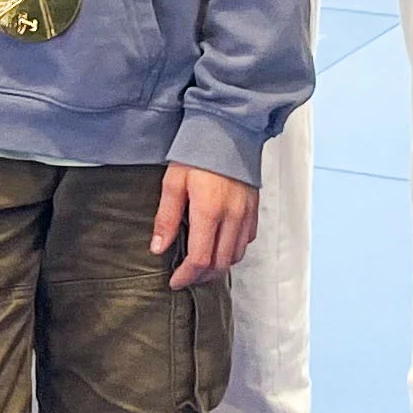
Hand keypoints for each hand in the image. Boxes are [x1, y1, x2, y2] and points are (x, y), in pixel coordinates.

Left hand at [153, 163, 259, 285]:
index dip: (186, 276)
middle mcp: (232, 217)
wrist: (227, 130)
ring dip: (219, 267)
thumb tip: (158, 248)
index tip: (175, 281)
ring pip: (236, 256)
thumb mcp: (173, 183)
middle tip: (186, 278)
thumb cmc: (197, 153)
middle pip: (220, 264)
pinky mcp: (254, 209)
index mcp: (209, 211)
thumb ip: (166, 218)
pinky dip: (233, 251)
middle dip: (202, 277)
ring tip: (201, 267)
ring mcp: (246, 214)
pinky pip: (247, 240)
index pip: (200, 259)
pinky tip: (220, 247)